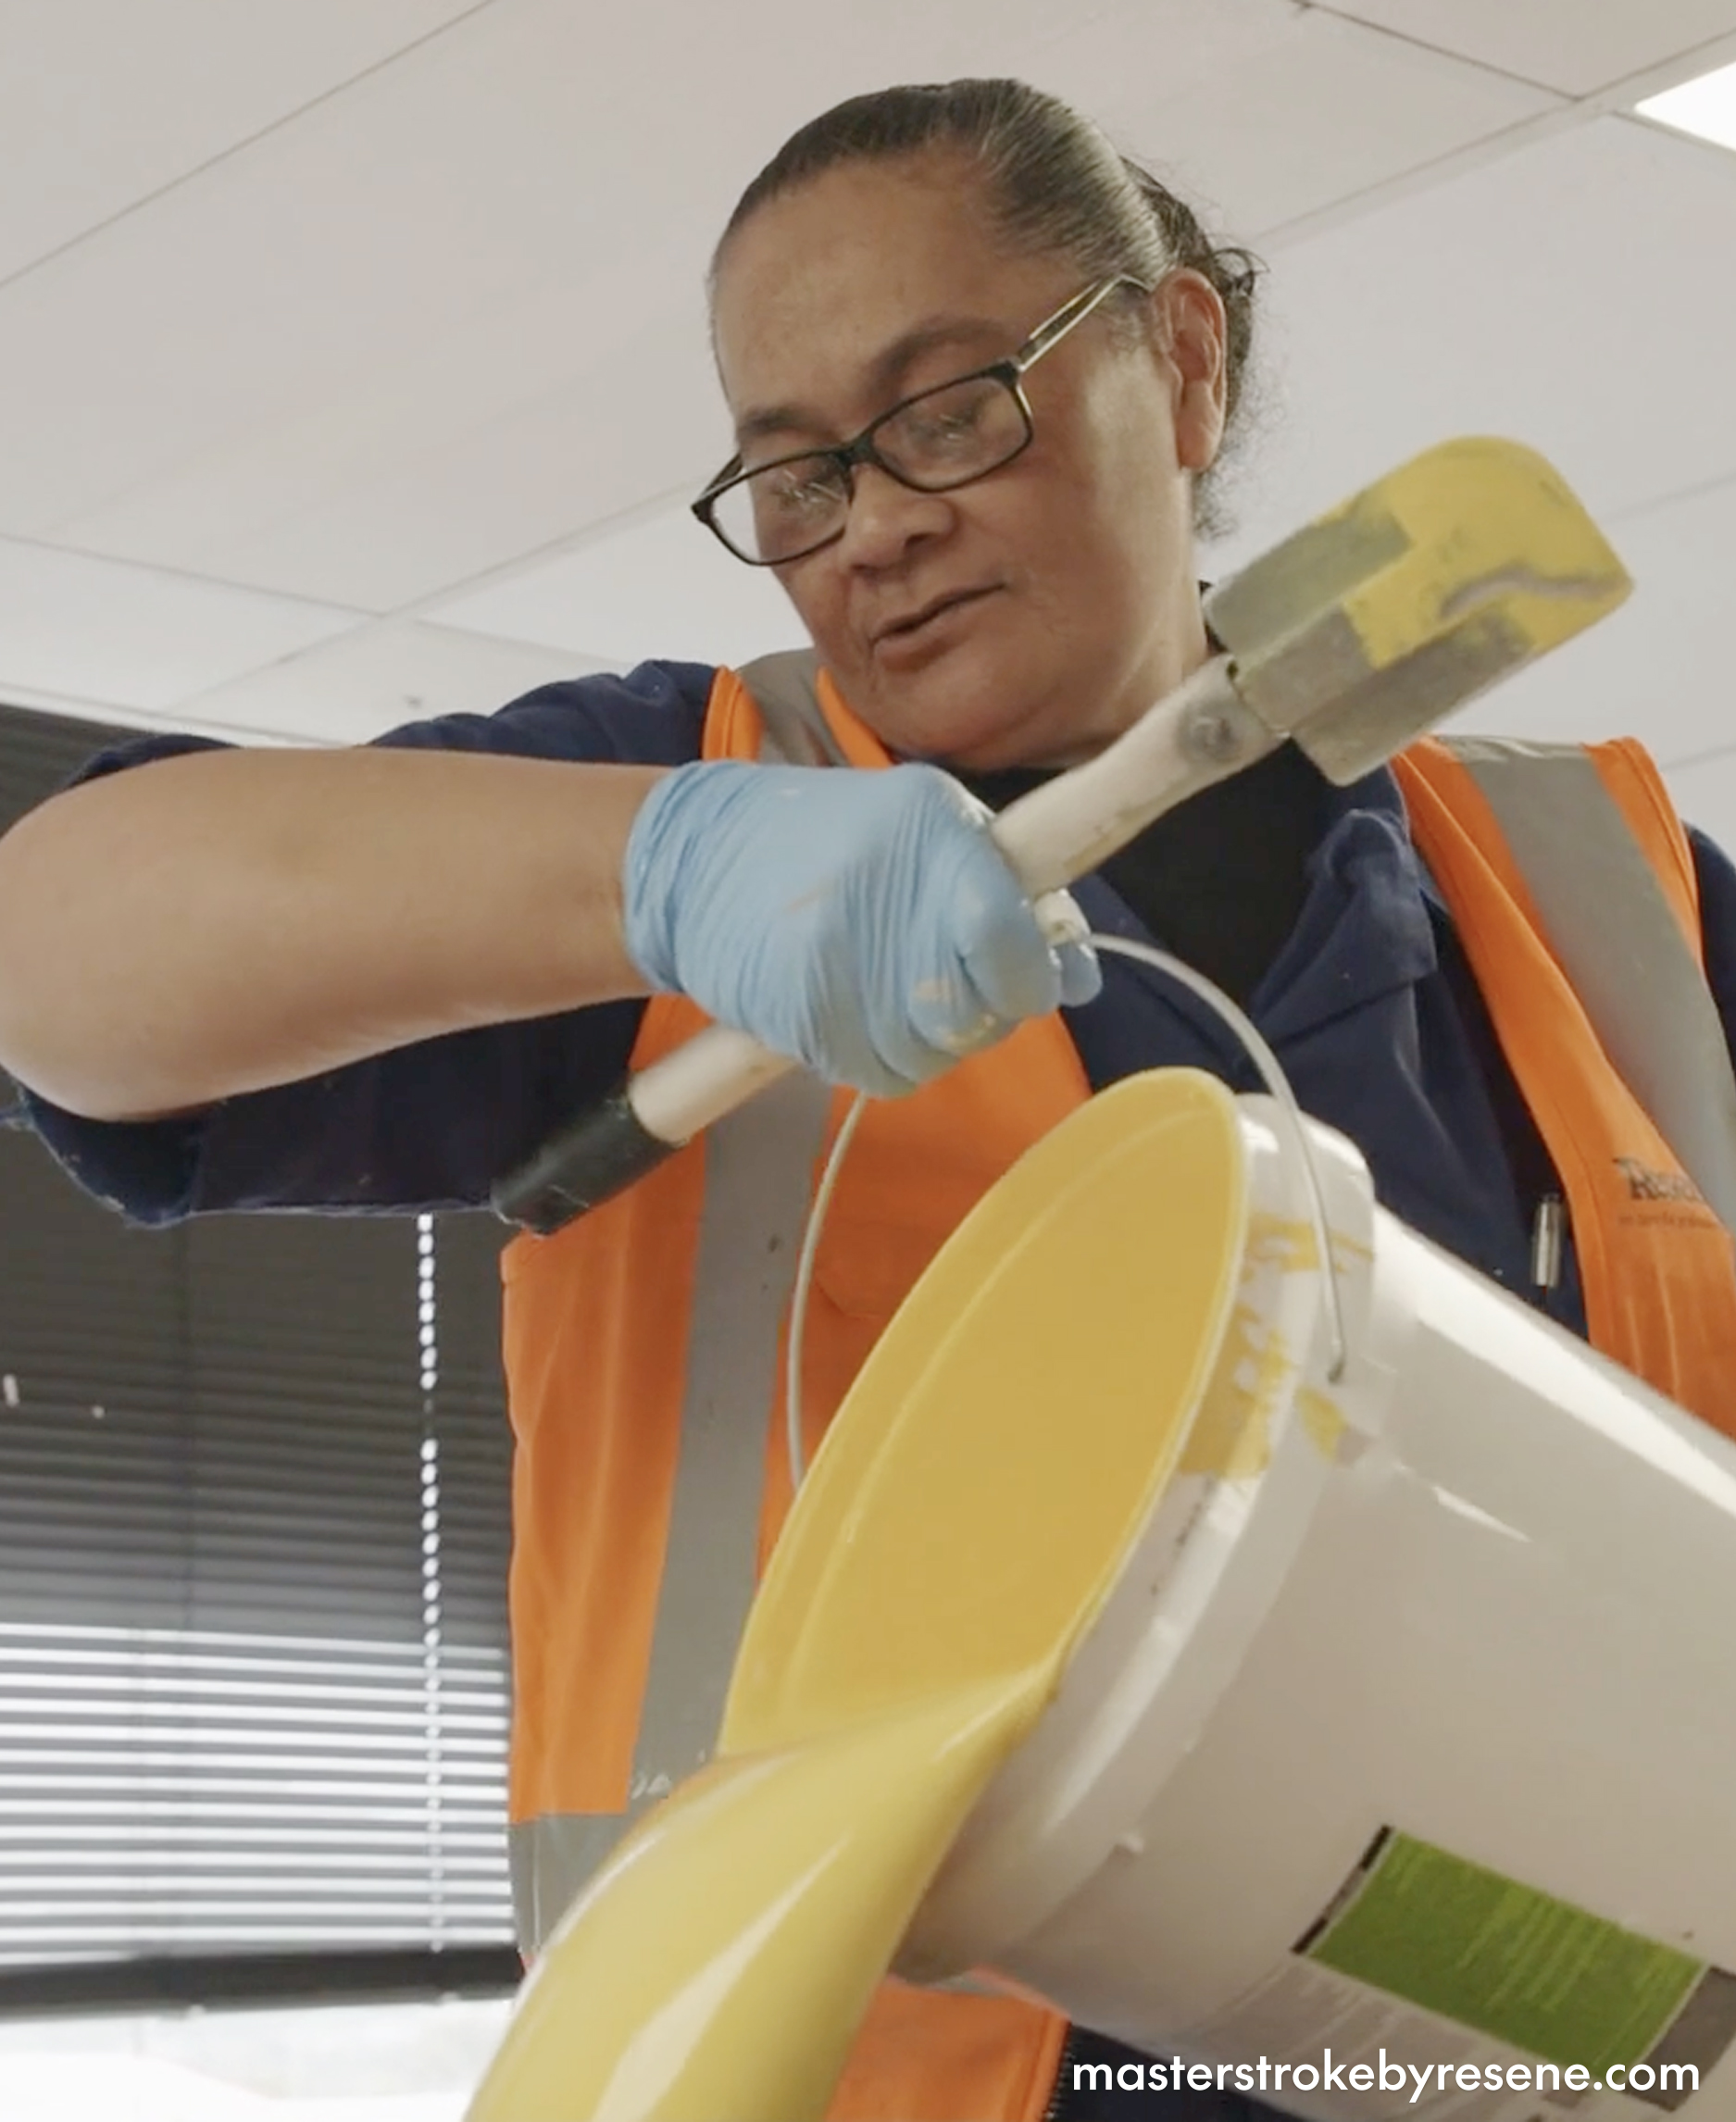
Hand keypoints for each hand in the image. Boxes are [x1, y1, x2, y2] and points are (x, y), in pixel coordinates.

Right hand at [621, 760, 1099, 1095]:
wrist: (697, 863)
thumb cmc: (834, 840)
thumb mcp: (931, 831)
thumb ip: (1014, 895)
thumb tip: (1081, 978)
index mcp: (936, 836)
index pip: (1013, 942)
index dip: (1028, 975)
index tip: (1019, 974)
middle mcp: (890, 899)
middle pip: (982, 1014)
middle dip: (980, 1010)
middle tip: (948, 979)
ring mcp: (842, 965)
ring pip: (939, 1054)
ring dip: (930, 1037)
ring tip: (893, 985)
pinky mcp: (805, 1018)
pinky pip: (884, 1075)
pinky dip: (882, 1056)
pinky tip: (859, 1011)